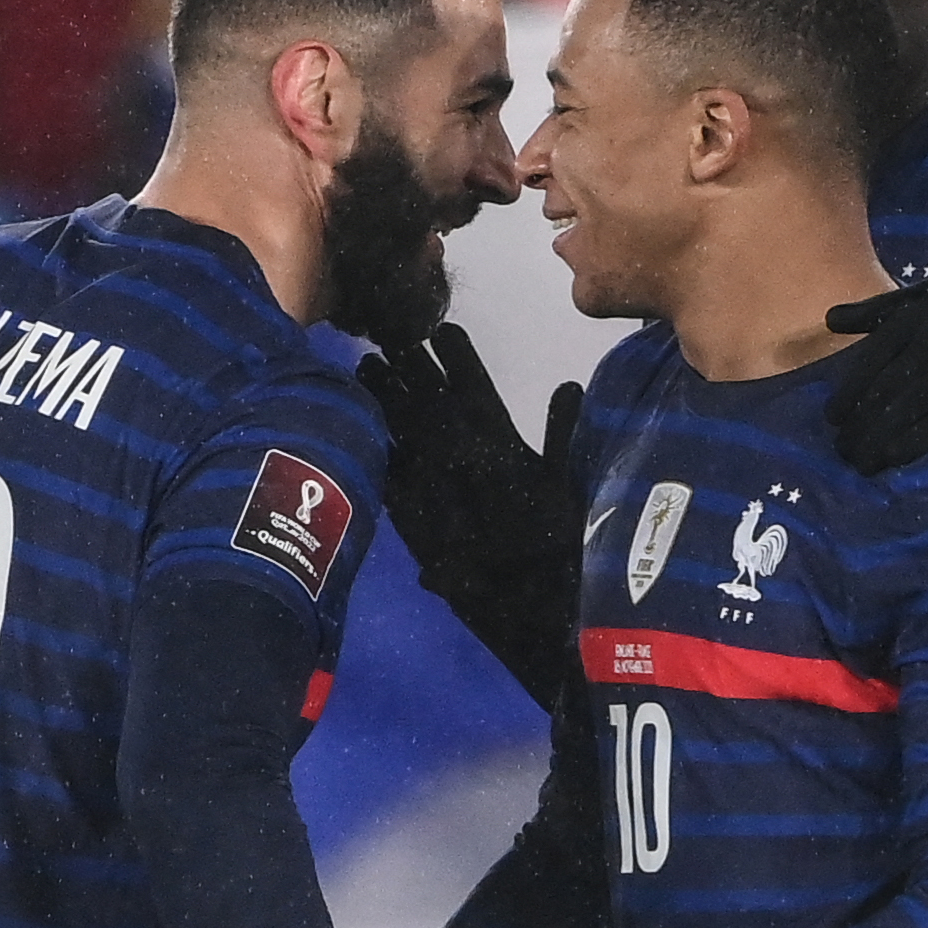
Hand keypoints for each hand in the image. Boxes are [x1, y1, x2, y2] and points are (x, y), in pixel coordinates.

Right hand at [357, 323, 582, 570]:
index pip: (473, 388)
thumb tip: (568, 385)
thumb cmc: (545, 540)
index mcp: (497, 439)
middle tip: (388, 334)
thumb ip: (558, 435)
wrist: (525, 597)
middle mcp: (463, 452)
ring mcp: (435, 476)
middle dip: (412, 368)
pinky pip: (390, 470)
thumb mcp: (558, 482)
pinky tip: (358, 425)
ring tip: (366, 366)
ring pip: (407, 427)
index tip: (442, 330)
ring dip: (387, 399)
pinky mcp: (413, 507)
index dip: (459, 359)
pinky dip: (376, 449)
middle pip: (432, 400)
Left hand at [824, 276, 927, 473]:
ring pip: (910, 405)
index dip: (850, 389)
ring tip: (858, 461)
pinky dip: (912, 442)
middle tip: (841, 448)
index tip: (832, 418)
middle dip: (859, 421)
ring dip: (878, 438)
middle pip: (888, 383)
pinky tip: (892, 459)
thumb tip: (829, 320)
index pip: (875, 353)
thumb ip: (884, 307)